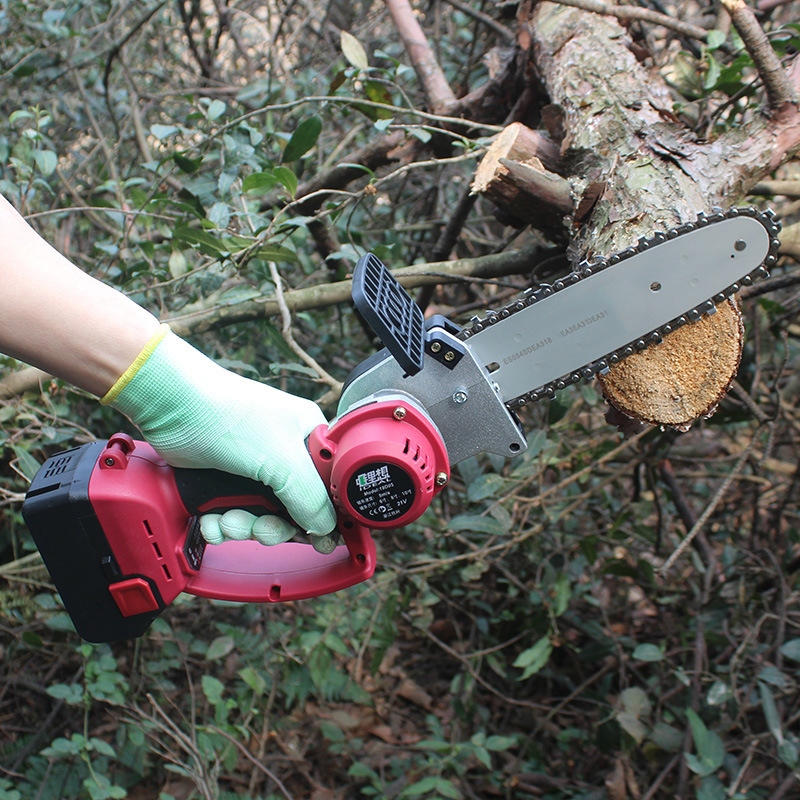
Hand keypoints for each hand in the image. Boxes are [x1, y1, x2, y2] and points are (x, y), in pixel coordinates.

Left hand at [104, 327, 336, 542]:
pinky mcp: (226, 478)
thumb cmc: (228, 415)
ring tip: (227, 520)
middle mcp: (285, 453)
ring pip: (263, 516)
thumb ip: (311, 498)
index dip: (324, 514)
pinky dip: (222, 523)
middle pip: (295, 509)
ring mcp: (255, 467)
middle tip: (260, 529)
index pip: (329, 486)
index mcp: (308, 439)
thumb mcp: (283, 461)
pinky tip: (211, 519)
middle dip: (273, 526)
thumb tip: (327, 528)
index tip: (315, 536)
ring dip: (244, 527)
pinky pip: (235, 513)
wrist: (171, 406)